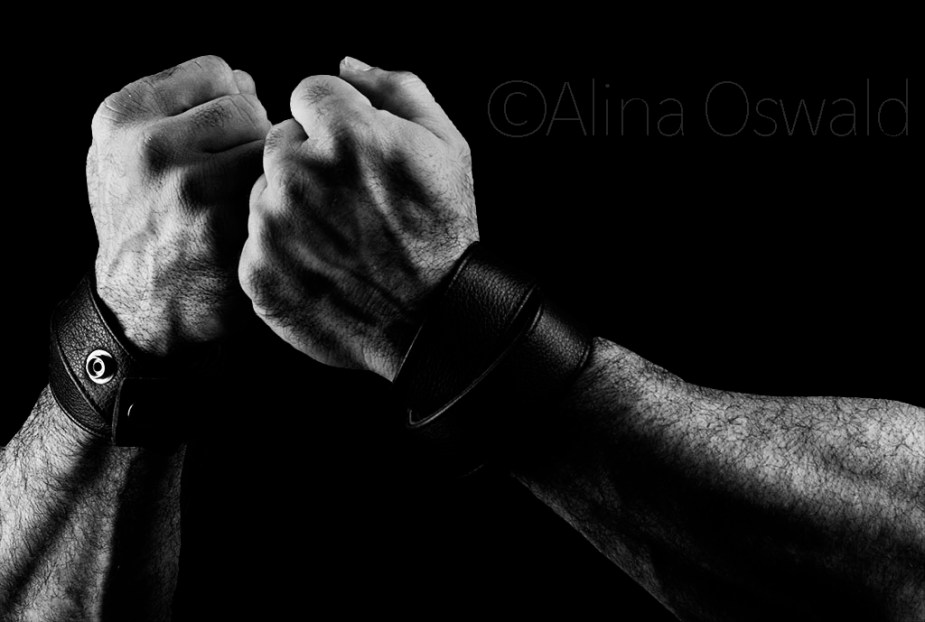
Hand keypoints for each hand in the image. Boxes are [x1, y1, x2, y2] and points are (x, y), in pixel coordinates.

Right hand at [88, 55, 271, 357]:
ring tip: (243, 197)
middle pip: (248, 106)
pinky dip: (278, 200)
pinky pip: (277, 186)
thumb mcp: (124, 154)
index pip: (216, 72)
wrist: (143, 306)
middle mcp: (150, 147)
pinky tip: (258, 220)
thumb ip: (173, 105)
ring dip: (267, 169)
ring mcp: (190, 186)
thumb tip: (244, 80)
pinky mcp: (226, 225)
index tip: (222, 136)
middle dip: (251, 139)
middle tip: (235, 174)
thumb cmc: (145, 222)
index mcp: (121, 118)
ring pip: (268, 145)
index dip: (231, 102)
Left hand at [238, 57, 477, 380]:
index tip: (356, 154)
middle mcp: (299, 172)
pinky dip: (281, 251)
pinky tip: (321, 264)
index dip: (336, 122)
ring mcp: (272, 225)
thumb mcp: (446, 144)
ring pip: (264, 190)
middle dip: (309, 161)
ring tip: (338, 237)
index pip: (308, 94)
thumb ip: (397, 88)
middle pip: (280, 141)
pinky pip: (254, 240)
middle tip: (348, 200)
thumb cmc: (443, 229)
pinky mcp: (257, 270)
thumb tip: (348, 62)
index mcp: (345, 132)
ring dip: (292, 205)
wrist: (434, 319)